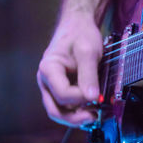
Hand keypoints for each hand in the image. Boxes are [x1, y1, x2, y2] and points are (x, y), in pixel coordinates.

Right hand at [37, 12, 101, 126]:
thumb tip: (93, 98)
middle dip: (74, 117)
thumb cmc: (80, 34)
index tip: (97, 95)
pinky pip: (67, 105)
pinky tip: (92, 109)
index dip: (80, 98)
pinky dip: (78, 110)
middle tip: (94, 117)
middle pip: (55, 109)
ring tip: (95, 115)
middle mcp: (46, 80)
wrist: (78, 25)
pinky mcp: (61, 88)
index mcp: (48, 69)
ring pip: (60, 110)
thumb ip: (89, 75)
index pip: (62, 94)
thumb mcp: (88, 51)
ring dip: (76, 116)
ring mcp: (52, 86)